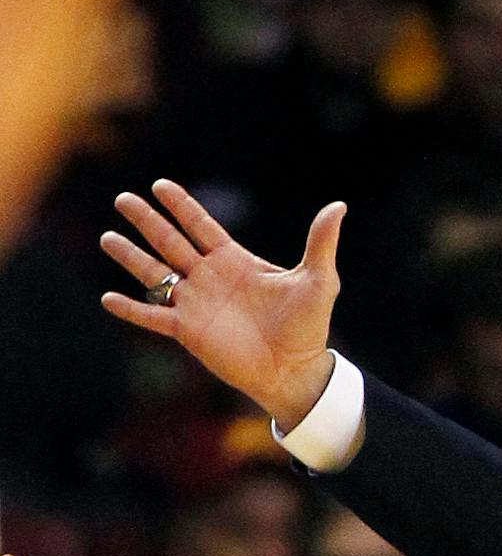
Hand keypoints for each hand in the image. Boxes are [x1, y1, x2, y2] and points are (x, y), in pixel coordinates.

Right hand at [99, 179, 343, 429]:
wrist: (297, 370)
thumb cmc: (309, 327)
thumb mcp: (318, 280)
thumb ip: (320, 242)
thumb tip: (339, 205)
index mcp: (235, 262)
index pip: (201, 226)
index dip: (181, 206)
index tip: (160, 185)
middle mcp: (210, 278)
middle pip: (170, 242)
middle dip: (147, 221)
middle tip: (123, 199)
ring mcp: (196, 304)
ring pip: (156, 274)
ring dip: (131, 257)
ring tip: (107, 237)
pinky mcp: (188, 331)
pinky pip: (153, 316)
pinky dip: (131, 309)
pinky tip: (108, 298)